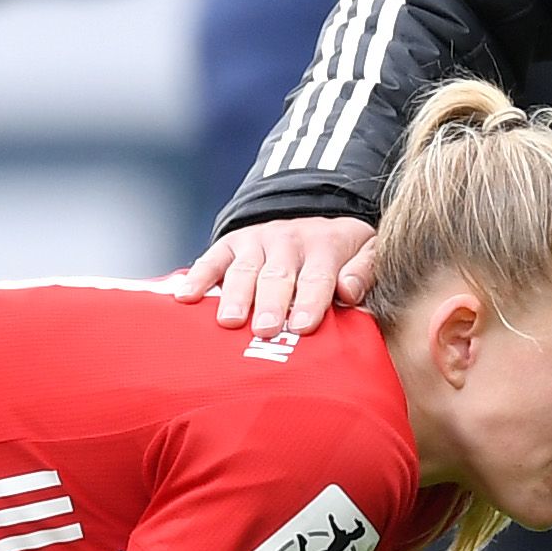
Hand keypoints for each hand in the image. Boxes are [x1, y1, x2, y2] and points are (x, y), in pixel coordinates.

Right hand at [170, 215, 380, 336]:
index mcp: (325, 245)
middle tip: (266, 330)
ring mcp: (256, 241)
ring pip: (244, 270)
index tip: (303, 326)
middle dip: (271, 303)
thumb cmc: (342, 254)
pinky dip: (198, 278)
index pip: (317, 276)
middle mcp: (288, 240)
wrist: (310, 220)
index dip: (310, 301)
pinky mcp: (231, 244)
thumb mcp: (366, 253)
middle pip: (278, 275)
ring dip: (236, 296)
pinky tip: (185, 298)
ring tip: (230, 322)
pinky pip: (211, 260)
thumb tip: (350, 292)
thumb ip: (364, 271)